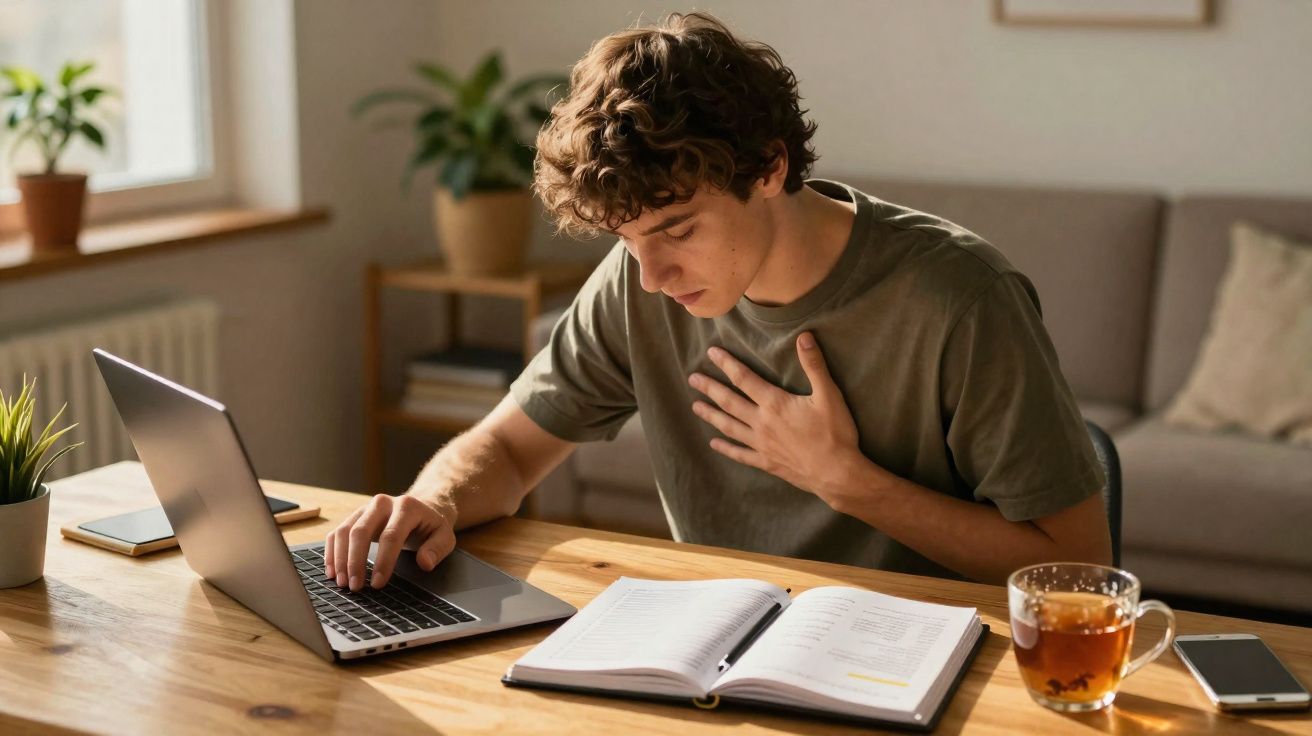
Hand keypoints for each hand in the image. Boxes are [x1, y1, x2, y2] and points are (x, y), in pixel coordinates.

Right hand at [323, 493, 455, 591]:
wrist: (422, 507)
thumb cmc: (431, 526)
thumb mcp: (444, 536)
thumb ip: (437, 549)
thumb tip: (425, 563)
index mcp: (407, 507)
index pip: (391, 535)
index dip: (383, 561)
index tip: (378, 584)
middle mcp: (383, 503)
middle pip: (361, 531)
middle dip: (355, 561)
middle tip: (355, 586)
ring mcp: (365, 508)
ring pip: (344, 531)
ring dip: (339, 558)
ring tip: (342, 583)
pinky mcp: (354, 516)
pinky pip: (337, 532)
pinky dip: (332, 552)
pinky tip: (333, 571)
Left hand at [688, 332, 872, 508]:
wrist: (837, 473)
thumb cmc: (835, 433)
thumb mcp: (829, 395)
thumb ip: (814, 365)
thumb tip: (804, 337)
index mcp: (774, 404)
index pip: (744, 378)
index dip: (727, 364)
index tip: (711, 353)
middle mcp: (762, 423)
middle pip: (729, 401)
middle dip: (710, 388)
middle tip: (693, 378)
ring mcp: (761, 444)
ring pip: (729, 427)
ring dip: (711, 415)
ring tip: (695, 407)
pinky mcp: (766, 462)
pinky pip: (740, 454)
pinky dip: (726, 448)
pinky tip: (714, 443)